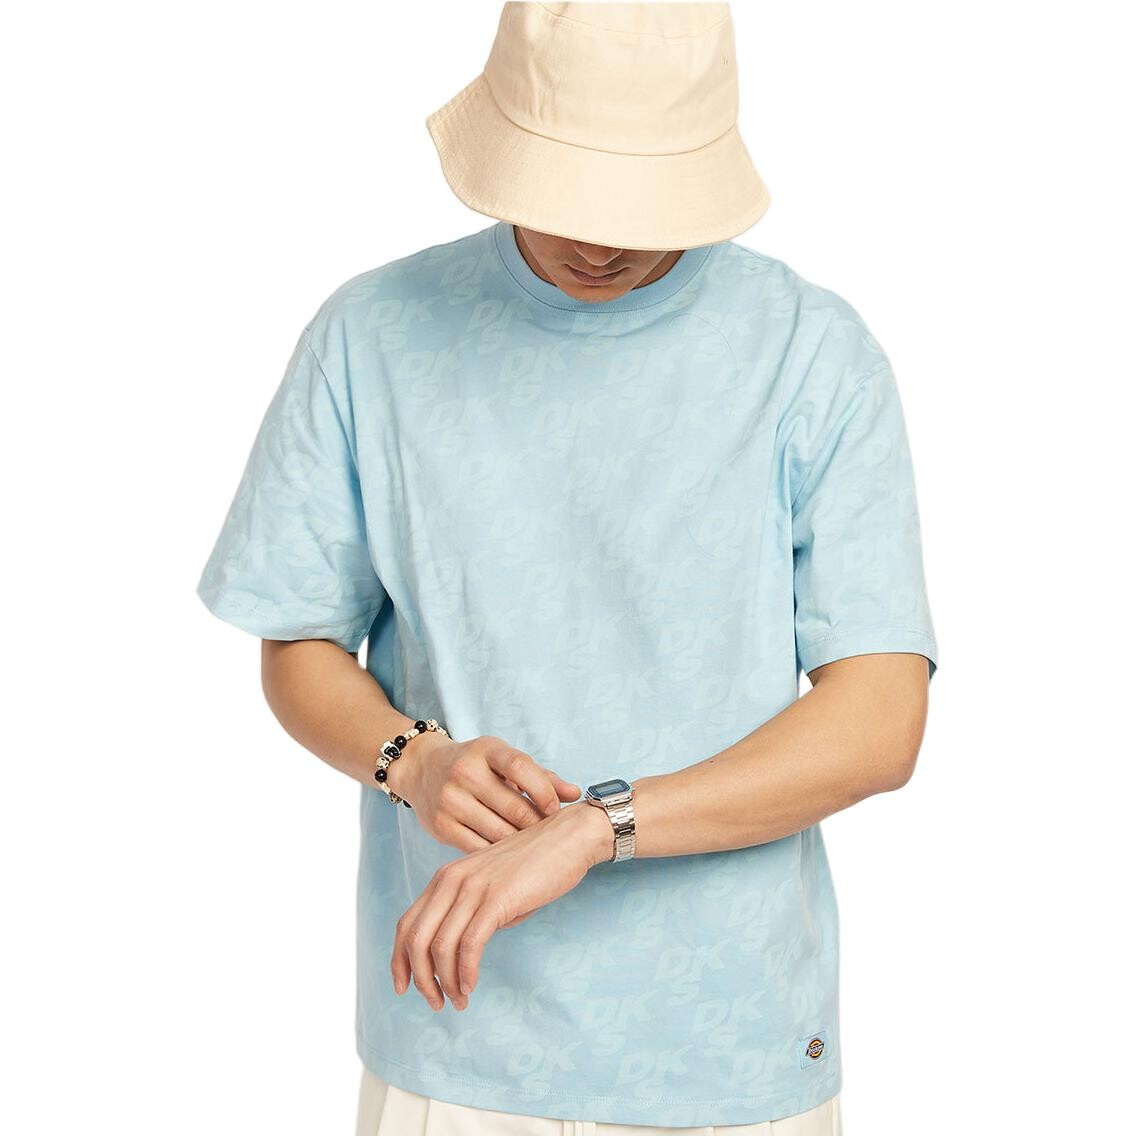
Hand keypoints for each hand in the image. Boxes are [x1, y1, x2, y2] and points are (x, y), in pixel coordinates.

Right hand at [386, 732, 581, 851]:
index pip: (520, 767)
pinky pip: (479, 848)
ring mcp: (450, 800)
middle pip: (513, 806)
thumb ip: (541, 777)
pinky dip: (498, 855)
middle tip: (548, 835)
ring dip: (521, 843)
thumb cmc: (476, 765)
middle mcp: (465, 772)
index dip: (543, 790)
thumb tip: (575, 793)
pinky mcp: (441, 826)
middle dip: (536, 824)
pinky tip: (509, 856)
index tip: (555, 809)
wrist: (422, 769)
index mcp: (486, 749)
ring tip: (533, 847)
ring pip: (499, 831)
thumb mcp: (504, 760)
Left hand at [391, 800, 613, 1009]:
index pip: (407, 924)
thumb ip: (470, 912)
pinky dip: (466, 972)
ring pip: (440, 947)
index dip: (399, 961)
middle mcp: (451, 880)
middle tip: (436, 1004)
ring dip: (446, 982)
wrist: (568, 837)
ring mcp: (472, 888)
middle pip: (415, 939)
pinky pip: (469, 945)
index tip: (403, 988)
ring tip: (459, 1001)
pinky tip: (471, 985)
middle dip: (421, 979)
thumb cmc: (535, 866)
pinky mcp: (496, 898)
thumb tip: (462, 952)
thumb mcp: (491, 887)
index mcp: (445, 878)